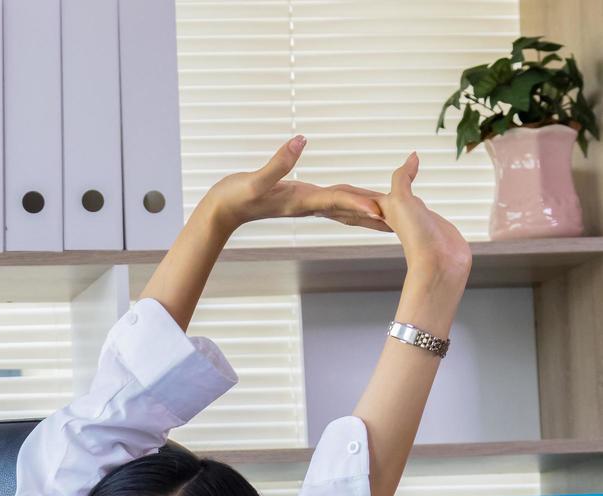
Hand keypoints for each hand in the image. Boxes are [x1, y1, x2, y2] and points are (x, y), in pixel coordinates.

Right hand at [204, 136, 390, 232]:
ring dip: (373, 212)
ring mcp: (307, 203)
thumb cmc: (233, 197)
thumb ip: (276, 163)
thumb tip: (301, 140)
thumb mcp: (253, 180)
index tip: (382, 211)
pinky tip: (365, 205)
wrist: (220, 211)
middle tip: (411, 220)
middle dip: (380, 214)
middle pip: (351, 210)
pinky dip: (356, 204)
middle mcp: (309, 204)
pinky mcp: (303, 199)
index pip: (337, 201)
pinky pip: (337, 203)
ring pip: (348, 208)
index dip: (360, 204)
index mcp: (301, 200)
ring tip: (400, 215)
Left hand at [375, 152, 471, 278]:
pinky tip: (425, 214)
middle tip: (374, 189)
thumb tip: (413, 156)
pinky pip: (428, 215)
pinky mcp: (436, 229)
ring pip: (409, 208)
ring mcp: (419, 224)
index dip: (364, 192)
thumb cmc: (417, 234)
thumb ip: (403, 178)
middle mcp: (401, 218)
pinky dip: (425, 209)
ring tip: (405, 196)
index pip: (371, 197)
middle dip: (383, 194)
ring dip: (406, 200)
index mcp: (387, 212)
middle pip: (388, 201)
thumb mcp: (401, 200)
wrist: (438, 262)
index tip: (346, 190)